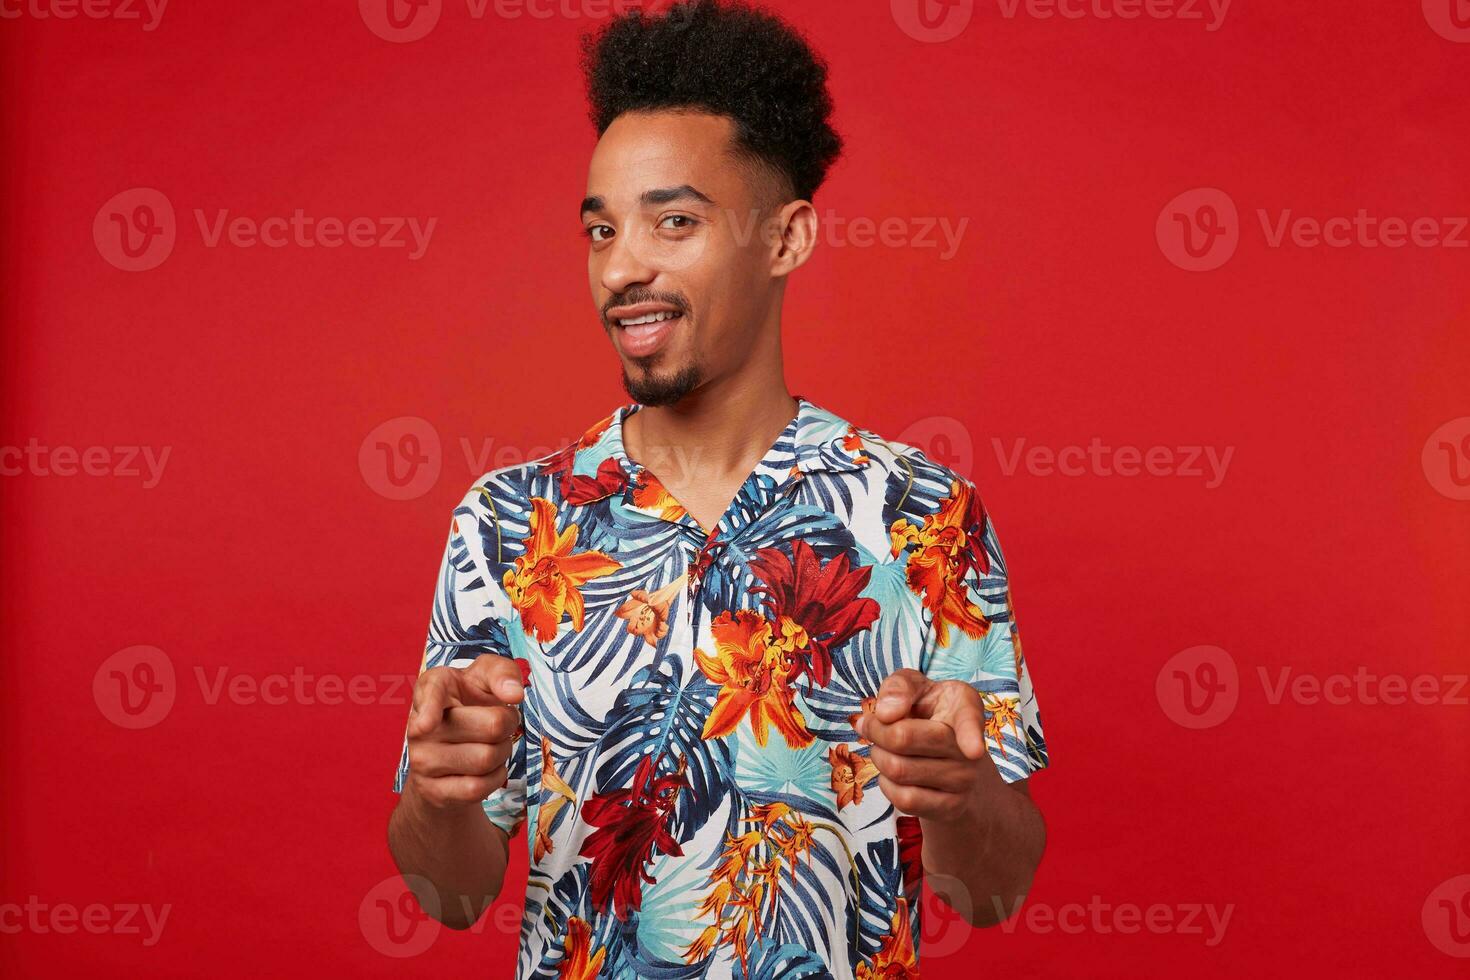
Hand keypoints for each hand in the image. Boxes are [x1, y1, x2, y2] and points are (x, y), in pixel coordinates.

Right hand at [405, 655, 524, 811]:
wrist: (449, 748)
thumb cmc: (471, 703)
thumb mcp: (486, 677)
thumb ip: (503, 672)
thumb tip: (514, 693)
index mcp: (432, 687)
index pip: (431, 695)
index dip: (429, 709)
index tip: (426, 725)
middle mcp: (420, 725)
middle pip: (492, 726)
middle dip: (509, 724)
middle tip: (500, 723)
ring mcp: (422, 760)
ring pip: (488, 758)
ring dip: (503, 752)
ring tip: (490, 744)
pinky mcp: (432, 790)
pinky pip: (479, 787)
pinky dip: (495, 777)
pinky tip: (485, 768)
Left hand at [852, 668, 1001, 821]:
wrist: (950, 759)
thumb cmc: (927, 714)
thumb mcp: (915, 687)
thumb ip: (899, 687)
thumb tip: (885, 713)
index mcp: (965, 707)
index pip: (970, 721)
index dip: (971, 735)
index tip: (972, 751)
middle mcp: (970, 747)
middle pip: (904, 739)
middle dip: (876, 731)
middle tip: (872, 726)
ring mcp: (963, 781)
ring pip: (898, 770)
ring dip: (879, 757)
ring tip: (886, 749)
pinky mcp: (951, 807)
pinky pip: (904, 799)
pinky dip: (887, 784)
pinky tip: (894, 775)